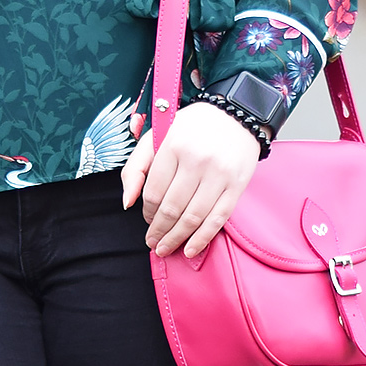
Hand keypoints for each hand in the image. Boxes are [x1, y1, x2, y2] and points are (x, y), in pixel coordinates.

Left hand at [119, 100, 259, 258]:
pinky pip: (217, 219)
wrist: (237, 116)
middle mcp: (196, 160)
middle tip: (152, 242)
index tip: (146, 219)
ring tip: (165, 248)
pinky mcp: (236, 186)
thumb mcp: (157, 136)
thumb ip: (136, 166)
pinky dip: (202, 238)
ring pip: (192, 217)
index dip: (146, 212)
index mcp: (173, 146)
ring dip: (176, 238)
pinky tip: (191, 249)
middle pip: (171, 208)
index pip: (153, 191)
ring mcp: (218, 174)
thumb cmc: (192, 128)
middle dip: (158, 231)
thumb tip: (128, 202)